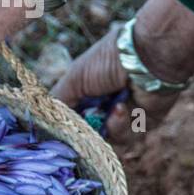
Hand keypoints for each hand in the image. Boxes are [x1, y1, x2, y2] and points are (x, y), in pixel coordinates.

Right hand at [51, 27, 132, 141]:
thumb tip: (46, 120)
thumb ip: (60, 100)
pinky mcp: (143, 122)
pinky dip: (121, 125)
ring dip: (106, 125)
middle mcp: (106, 101)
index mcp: (90, 88)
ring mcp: (125, 113)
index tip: (59, 131)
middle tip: (83, 128)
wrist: (147, 57)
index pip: (74, 113)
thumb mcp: (75, 78)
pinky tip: (122, 108)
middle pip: (90, 130)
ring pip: (107, 137)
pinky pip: (126, 136)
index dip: (68, 122)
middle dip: (86, 130)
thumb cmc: (108, 61)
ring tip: (112, 109)